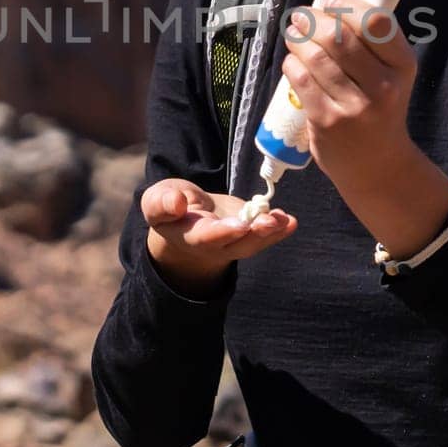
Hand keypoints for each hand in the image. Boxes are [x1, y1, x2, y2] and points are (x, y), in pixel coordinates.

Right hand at [142, 178, 296, 293]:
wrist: (186, 216)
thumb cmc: (170, 206)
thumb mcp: (157, 200)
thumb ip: (162, 203)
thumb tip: (177, 201)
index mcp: (188, 237)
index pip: (205, 238)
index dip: (222, 233)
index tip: (239, 225)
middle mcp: (214, 246)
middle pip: (236, 244)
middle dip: (254, 234)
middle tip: (270, 222)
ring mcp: (234, 241)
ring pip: (253, 242)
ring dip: (271, 232)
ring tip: (284, 220)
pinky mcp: (249, 231)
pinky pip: (265, 235)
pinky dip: (280, 229)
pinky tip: (291, 221)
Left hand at [280, 0, 416, 192]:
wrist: (377, 164)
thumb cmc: (379, 109)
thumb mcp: (391, 75)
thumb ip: (371, 44)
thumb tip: (329, 5)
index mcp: (403, 66)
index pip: (376, 22)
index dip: (346, 5)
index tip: (328, 0)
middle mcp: (383, 86)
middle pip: (339, 37)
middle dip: (313, 19)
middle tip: (301, 16)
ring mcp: (355, 106)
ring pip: (316, 56)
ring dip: (297, 39)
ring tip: (293, 34)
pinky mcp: (327, 121)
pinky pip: (301, 80)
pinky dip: (291, 64)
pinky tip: (292, 62)